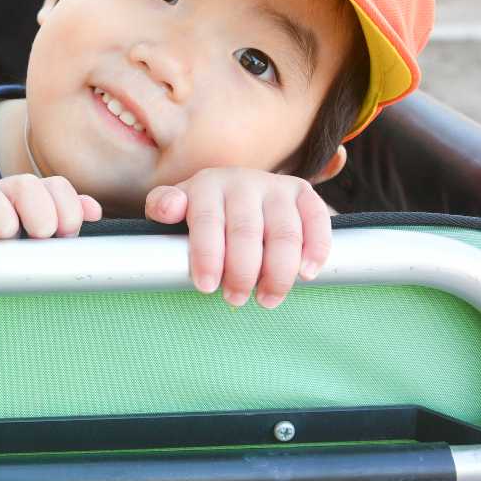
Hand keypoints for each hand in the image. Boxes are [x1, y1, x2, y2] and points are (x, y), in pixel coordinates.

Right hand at [0, 175, 101, 240]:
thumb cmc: (12, 253)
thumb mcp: (44, 240)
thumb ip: (69, 222)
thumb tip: (93, 211)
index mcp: (31, 200)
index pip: (55, 187)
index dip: (66, 207)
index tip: (66, 234)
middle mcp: (1, 195)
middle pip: (23, 183)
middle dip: (38, 208)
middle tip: (40, 236)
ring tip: (6, 234)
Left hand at [146, 168, 330, 308]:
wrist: (236, 188)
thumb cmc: (204, 209)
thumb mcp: (177, 205)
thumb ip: (163, 206)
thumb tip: (168, 209)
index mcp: (207, 185)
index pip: (207, 222)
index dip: (207, 257)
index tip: (206, 287)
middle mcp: (243, 180)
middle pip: (247, 231)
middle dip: (242, 272)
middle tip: (235, 299)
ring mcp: (276, 186)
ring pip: (284, 232)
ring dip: (278, 272)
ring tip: (267, 299)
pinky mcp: (304, 194)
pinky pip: (317, 220)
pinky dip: (316, 249)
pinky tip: (306, 274)